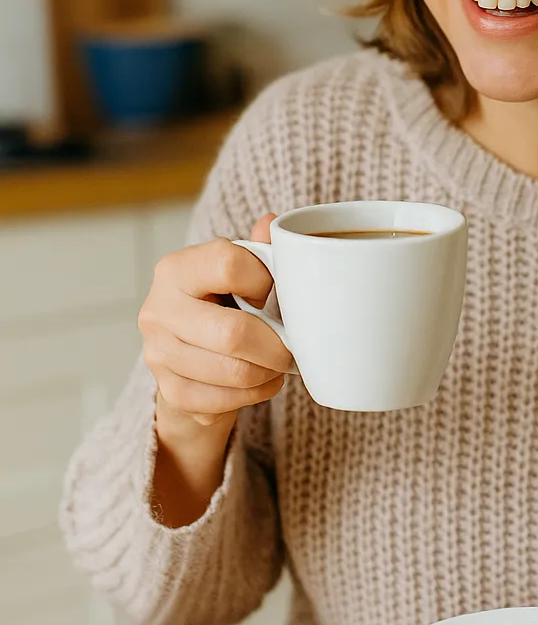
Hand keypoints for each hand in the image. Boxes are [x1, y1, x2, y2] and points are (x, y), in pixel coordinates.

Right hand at [139, 215, 292, 524]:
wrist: (188, 357)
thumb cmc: (223, 304)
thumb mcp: (238, 271)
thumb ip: (258, 249)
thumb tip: (273, 223)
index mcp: (176, 269)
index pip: (227, 264)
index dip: (264, 281)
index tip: (272, 293)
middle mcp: (158, 310)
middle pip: (232, 333)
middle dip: (275, 345)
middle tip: (293, 346)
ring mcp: (158, 354)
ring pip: (234, 372)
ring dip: (269, 372)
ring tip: (278, 363)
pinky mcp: (170, 392)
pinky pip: (227, 401)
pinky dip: (256, 393)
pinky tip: (262, 380)